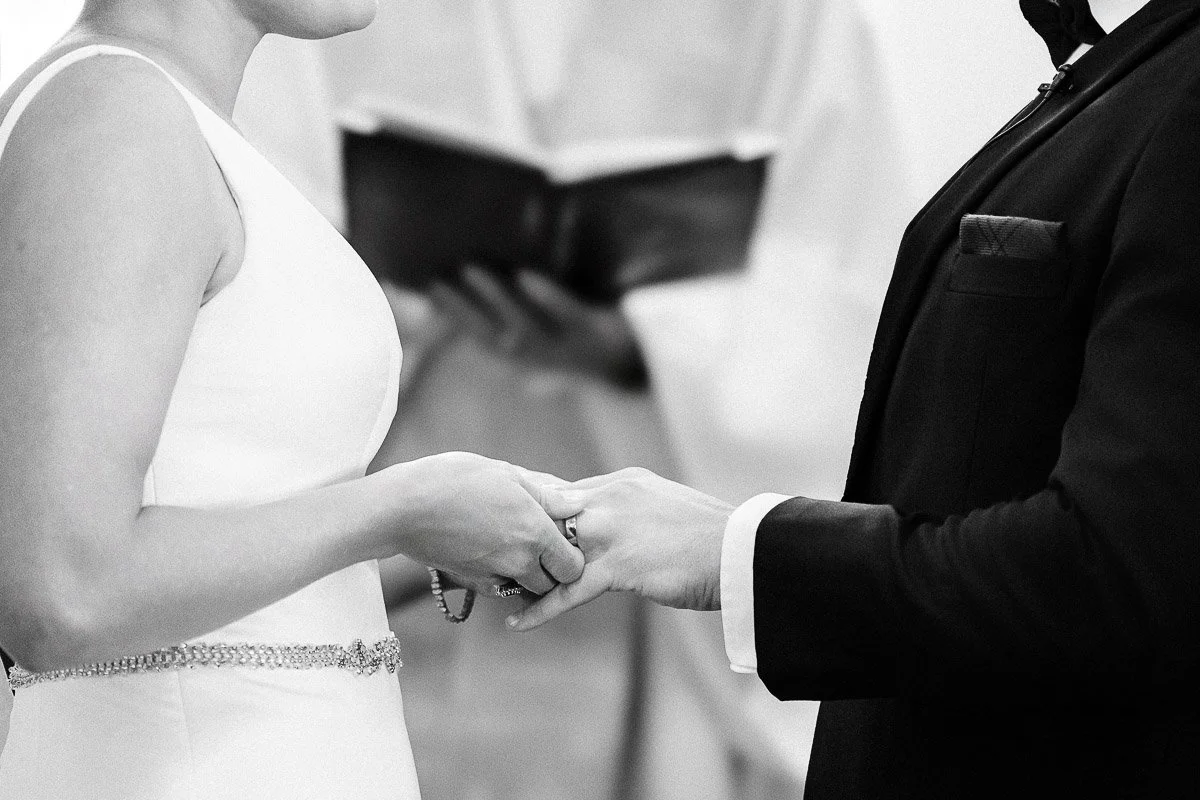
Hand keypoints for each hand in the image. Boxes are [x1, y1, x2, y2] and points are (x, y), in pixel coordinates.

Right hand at [388, 452, 584, 596]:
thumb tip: (576, 503)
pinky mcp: (471, 583)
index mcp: (534, 531)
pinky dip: (500, 575)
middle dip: (551, 570)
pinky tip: (488, 548)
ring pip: (524, 588)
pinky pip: (498, 587)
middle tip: (540, 542)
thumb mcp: (506, 474)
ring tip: (511, 541)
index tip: (562, 536)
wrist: (402, 508)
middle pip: (552, 584)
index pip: (573, 566)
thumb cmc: (453, 480)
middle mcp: (518, 560)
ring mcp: (493, 576)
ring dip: (525, 574)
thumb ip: (546, 494)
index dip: (572, 554)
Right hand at [430, 264, 646, 386]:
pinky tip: (527, 275)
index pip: (481, 338)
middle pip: (494, 335)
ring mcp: (567, 346)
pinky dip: (546, 296)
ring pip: (523, 324)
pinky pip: (567, 314)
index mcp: (527, 358)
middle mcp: (541, 358)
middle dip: (466, 307)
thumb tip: (485, 288)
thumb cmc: (587, 345)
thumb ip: (517, 322)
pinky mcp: (595, 332)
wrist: (638, 365)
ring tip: (474, 267)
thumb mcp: (549, 337)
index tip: (431, 288)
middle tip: (442, 276)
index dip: (455, 315)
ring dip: (497, 297)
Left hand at [510, 468, 732, 630]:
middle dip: (516, 529)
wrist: (741, 551)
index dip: (535, 506)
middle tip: (483, 543)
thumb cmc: (711, 537)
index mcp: (621, 483)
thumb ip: (634, 512)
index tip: (509, 514)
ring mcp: (611, 530)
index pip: (565, 491)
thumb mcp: (666, 508)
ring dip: (521, 568)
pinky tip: (517, 623)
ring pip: (551, 548)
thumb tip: (622, 527)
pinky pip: (568, 590)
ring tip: (492, 584)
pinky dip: (541, 608)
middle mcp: (610, 498)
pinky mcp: (618, 564)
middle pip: (547, 511)